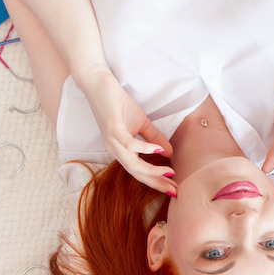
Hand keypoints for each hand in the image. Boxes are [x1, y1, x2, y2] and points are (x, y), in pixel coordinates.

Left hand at [77, 67, 176, 194]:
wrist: (98, 84)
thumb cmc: (118, 103)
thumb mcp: (141, 123)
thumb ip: (155, 138)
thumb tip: (170, 153)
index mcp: (121, 151)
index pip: (140, 172)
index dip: (157, 182)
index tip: (174, 190)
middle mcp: (115, 150)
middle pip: (137, 174)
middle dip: (157, 183)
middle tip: (176, 190)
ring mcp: (113, 141)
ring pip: (132, 164)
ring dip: (152, 171)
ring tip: (170, 172)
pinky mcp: (112, 128)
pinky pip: (129, 144)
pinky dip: (145, 149)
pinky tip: (159, 150)